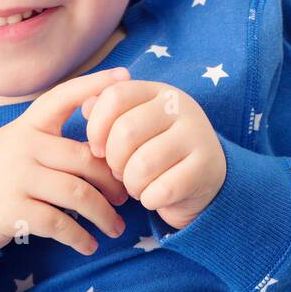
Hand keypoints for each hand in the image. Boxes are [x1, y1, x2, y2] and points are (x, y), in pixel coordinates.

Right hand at [0, 67, 133, 280]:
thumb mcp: (8, 148)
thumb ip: (44, 142)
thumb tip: (99, 146)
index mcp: (24, 127)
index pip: (62, 97)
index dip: (94, 85)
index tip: (124, 77)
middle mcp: (22, 147)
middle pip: (85, 157)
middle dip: (113, 180)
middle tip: (126, 196)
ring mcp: (16, 178)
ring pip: (78, 192)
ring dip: (104, 214)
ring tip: (116, 228)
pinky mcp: (11, 211)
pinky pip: (59, 223)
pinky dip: (80, 237)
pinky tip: (89, 246)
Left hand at [81, 79, 226, 231]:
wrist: (205, 178)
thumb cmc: (157, 150)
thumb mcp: (134, 127)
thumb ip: (107, 114)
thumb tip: (85, 105)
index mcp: (158, 91)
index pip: (115, 96)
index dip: (96, 127)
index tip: (97, 150)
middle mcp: (181, 106)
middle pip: (126, 131)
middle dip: (114, 161)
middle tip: (119, 173)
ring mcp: (197, 135)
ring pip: (142, 164)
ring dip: (132, 184)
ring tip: (137, 186)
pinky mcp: (205, 167)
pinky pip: (162, 190)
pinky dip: (150, 200)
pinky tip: (155, 197)